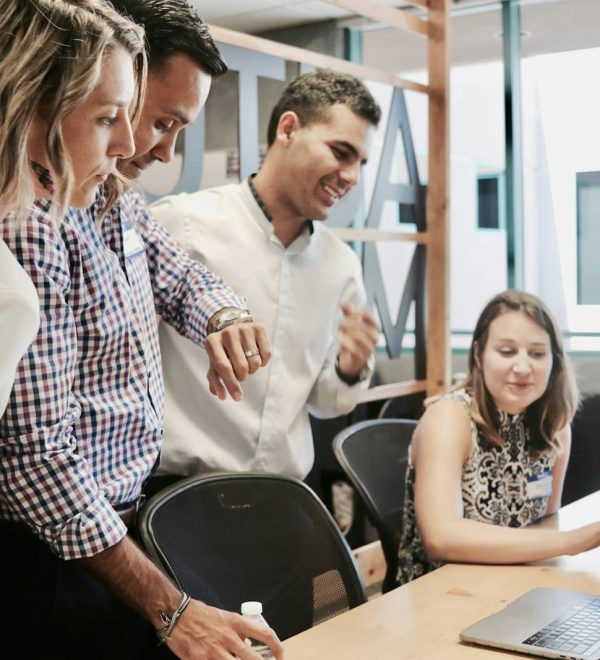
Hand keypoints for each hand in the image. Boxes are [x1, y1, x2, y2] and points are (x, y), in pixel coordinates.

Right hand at [167, 600, 283, 658]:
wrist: (176, 615)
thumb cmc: (200, 615)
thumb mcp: (224, 617)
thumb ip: (238, 631)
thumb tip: (249, 646)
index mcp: (236, 623)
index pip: (264, 633)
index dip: (277, 646)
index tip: (281, 655)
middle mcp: (229, 638)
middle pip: (255, 659)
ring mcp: (216, 652)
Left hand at [205, 321, 270, 400]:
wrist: (233, 327)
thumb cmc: (223, 352)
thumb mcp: (215, 364)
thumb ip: (216, 381)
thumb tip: (222, 396)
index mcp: (212, 341)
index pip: (223, 367)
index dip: (231, 384)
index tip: (237, 398)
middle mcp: (227, 332)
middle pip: (241, 367)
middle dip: (242, 376)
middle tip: (240, 372)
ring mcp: (244, 328)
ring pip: (255, 362)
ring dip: (252, 369)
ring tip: (247, 362)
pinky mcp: (259, 327)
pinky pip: (267, 355)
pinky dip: (263, 361)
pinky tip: (256, 355)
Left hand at [336, 303, 378, 378]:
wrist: (353, 362)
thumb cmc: (355, 340)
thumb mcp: (353, 326)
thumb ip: (349, 313)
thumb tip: (343, 303)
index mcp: (375, 328)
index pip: (367, 315)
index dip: (355, 312)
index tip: (347, 313)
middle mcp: (374, 338)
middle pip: (361, 325)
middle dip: (348, 322)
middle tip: (341, 324)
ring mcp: (368, 349)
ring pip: (358, 336)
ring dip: (346, 332)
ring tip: (340, 332)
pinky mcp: (360, 358)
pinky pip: (353, 349)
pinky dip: (344, 342)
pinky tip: (339, 339)